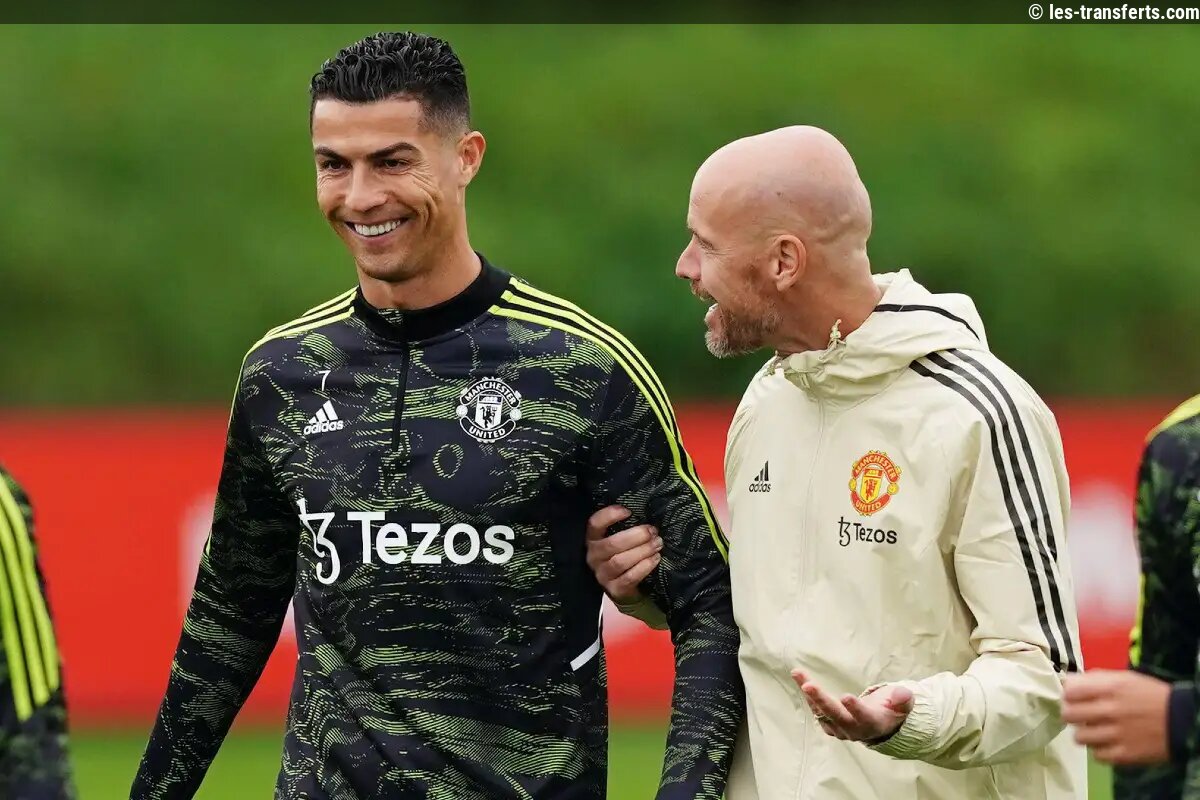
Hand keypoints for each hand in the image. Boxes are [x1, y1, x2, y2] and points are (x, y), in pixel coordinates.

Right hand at [585, 505, 662, 602]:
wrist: (624, 589)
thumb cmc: (623, 555)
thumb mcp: (619, 540)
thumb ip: (625, 528)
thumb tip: (646, 513)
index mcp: (593, 540)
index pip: (594, 524)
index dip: (609, 515)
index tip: (628, 511)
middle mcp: (593, 557)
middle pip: (612, 544)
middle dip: (636, 536)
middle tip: (653, 531)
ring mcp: (602, 575)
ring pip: (620, 561)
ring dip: (642, 551)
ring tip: (658, 544)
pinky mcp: (614, 590)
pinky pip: (630, 577)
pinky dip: (645, 566)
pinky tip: (656, 558)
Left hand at [792, 670, 913, 742]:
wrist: (879, 726)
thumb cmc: (891, 710)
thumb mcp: (903, 705)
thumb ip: (903, 700)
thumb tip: (903, 694)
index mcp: (873, 724)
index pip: (864, 717)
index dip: (855, 709)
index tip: (846, 696)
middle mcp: (853, 729)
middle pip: (836, 716)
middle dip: (822, 700)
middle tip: (808, 685)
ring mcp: (839, 728)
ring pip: (821, 711)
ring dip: (809, 693)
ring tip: (798, 673)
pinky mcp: (828, 724)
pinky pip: (815, 709)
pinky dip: (807, 695)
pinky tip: (800, 678)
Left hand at [1062, 669, 1170, 764]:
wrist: (1182, 721)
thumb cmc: (1150, 695)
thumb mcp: (1125, 678)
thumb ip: (1095, 678)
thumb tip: (1069, 681)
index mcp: (1109, 688)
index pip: (1069, 691)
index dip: (1068, 695)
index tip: (1074, 698)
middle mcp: (1110, 710)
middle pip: (1068, 715)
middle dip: (1072, 714)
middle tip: (1081, 715)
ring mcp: (1116, 734)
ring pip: (1079, 737)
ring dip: (1085, 733)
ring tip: (1097, 730)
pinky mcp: (1124, 754)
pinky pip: (1097, 755)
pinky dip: (1100, 750)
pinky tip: (1109, 742)